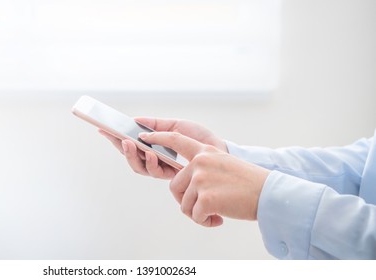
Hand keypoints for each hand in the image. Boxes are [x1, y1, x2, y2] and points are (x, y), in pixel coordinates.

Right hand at [100, 117, 227, 178]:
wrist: (219, 149)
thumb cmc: (200, 138)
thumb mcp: (176, 125)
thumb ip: (156, 125)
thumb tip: (135, 121)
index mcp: (154, 146)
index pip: (131, 144)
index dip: (116, 139)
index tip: (103, 129)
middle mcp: (156, 160)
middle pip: (132, 158)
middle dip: (122, 149)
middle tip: (119, 138)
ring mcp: (163, 169)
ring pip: (140, 167)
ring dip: (133, 156)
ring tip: (130, 143)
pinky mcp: (172, 176)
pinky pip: (155, 171)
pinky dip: (150, 162)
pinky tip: (150, 153)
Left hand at [139, 131, 269, 226]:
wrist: (269, 194)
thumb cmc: (248, 184)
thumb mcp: (223, 165)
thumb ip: (202, 169)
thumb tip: (184, 186)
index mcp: (205, 152)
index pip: (175, 140)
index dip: (157, 138)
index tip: (143, 137)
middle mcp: (200, 162)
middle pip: (175, 186)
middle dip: (186, 201)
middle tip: (204, 208)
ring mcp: (201, 179)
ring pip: (184, 204)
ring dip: (198, 213)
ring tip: (216, 214)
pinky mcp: (205, 197)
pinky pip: (195, 215)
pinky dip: (205, 222)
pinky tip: (219, 219)